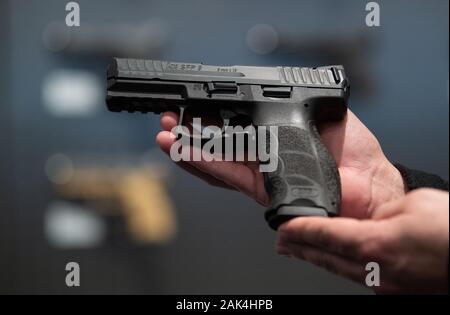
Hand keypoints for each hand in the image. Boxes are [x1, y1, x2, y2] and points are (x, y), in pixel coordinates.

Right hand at [156, 109, 405, 218]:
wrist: (369, 187)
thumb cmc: (355, 154)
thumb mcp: (321, 111)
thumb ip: (297, 103)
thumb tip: (279, 89)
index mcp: (276, 138)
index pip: (236, 127)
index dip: (212, 117)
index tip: (195, 104)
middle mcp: (263, 156)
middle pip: (218, 144)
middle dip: (191, 131)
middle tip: (171, 119)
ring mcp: (259, 173)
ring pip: (215, 160)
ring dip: (187, 146)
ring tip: (165, 133)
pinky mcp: (260, 188)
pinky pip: (225, 173)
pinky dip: (201, 161)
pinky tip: (182, 149)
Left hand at [277, 189, 448, 293]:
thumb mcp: (414, 205)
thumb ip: (383, 212)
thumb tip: (371, 219)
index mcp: (376, 244)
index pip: (325, 235)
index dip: (300, 230)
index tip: (282, 227)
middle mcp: (377, 270)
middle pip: (326, 258)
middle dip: (300, 249)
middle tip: (280, 243)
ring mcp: (388, 285)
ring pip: (340, 270)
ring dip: (317, 258)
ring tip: (300, 251)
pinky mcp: (399, 290)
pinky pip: (359, 276)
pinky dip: (340, 266)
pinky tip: (336, 262)